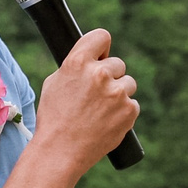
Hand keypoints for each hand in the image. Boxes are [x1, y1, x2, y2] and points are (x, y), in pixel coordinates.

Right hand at [34, 26, 138, 167]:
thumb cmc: (54, 118)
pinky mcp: (129, 111)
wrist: (60, 151)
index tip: (101, 54)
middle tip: (96, 95)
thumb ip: (77, 66)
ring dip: (119, 93)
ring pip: (128, 83)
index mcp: (78, 62)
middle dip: (110, 76)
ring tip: (100, 111)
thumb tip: (94, 58)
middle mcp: (99, 74)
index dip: (102, 47)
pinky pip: (133, 104)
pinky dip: (123, 112)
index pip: (101, 36)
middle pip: (117, 63)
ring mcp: (117, 93)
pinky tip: (107, 121)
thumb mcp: (55, 83)